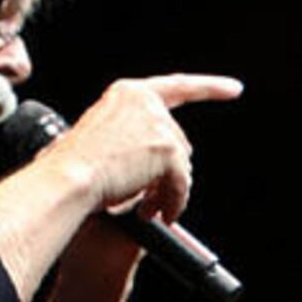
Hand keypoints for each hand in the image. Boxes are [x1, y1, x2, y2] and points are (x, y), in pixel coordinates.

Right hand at [43, 74, 241, 222]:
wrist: (68, 178)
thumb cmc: (72, 166)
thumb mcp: (101, 142)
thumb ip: (132, 141)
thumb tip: (159, 169)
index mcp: (129, 94)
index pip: (178, 87)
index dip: (210, 87)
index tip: (233, 88)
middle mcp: (146, 101)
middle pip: (178, 142)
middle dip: (169, 174)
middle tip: (153, 200)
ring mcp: (157, 124)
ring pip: (180, 166)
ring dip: (169, 192)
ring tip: (150, 209)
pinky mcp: (166, 149)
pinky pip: (181, 183)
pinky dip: (173, 202)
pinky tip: (160, 214)